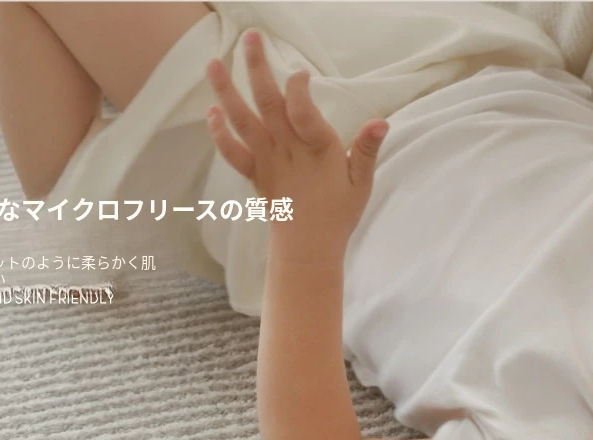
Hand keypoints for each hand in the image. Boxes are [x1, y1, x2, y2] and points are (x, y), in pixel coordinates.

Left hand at [204, 29, 388, 259]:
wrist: (307, 250)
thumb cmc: (338, 214)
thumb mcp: (361, 183)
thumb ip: (365, 149)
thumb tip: (380, 121)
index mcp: (317, 150)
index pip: (302, 111)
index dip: (298, 88)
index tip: (300, 72)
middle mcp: (288, 151)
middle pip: (268, 102)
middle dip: (257, 67)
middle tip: (250, 37)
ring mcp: (267, 161)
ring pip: (243, 121)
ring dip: (226, 91)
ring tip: (212, 64)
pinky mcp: (255, 174)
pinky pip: (233, 152)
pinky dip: (220, 134)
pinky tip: (211, 111)